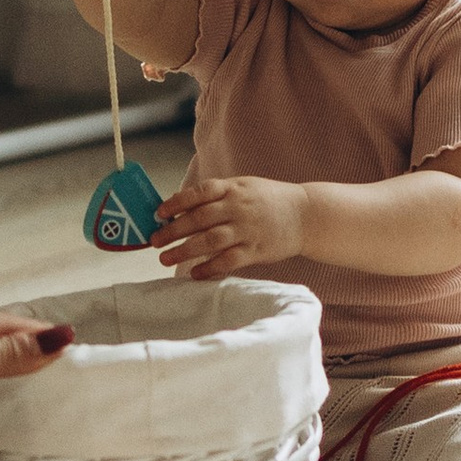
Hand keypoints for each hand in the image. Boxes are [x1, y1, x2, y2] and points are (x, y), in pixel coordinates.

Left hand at [153, 176, 308, 278]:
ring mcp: (248, 229)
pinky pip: (229, 261)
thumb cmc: (270, 200)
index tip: (158, 213)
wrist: (307, 214)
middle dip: (173, 230)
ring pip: (211, 240)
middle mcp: (239, 208)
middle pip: (200, 218)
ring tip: (165, 258)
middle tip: (154, 241)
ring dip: (185, 250)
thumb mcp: (244, 187)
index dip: (177, 202)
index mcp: (234, 189)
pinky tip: (195, 273)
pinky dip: (210, 267)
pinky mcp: (257, 250)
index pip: (200, 193)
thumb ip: (217, 195)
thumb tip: (180, 206)